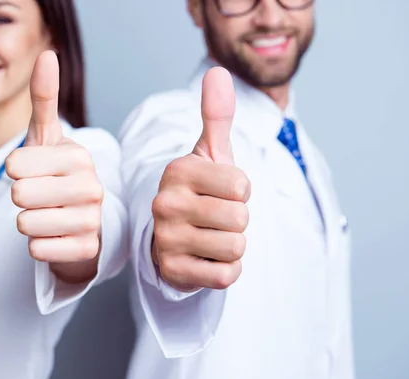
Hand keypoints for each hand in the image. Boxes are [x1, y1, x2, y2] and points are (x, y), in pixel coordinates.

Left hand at [6, 51, 102, 281]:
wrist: (82, 221)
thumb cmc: (57, 176)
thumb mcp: (47, 138)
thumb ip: (43, 98)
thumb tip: (47, 54)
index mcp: (79, 155)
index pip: (13, 165)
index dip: (15, 171)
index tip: (35, 171)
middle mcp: (92, 186)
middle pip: (18, 195)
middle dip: (21, 198)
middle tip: (41, 196)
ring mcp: (93, 220)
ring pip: (25, 224)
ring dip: (29, 223)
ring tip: (49, 215)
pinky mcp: (87, 251)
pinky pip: (37, 250)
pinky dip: (39, 246)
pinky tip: (57, 236)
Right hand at [151, 67, 250, 291]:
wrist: (170, 237)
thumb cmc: (198, 192)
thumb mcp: (209, 154)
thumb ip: (216, 116)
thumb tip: (218, 72)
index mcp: (178, 171)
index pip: (242, 186)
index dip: (240, 192)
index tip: (219, 192)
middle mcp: (166, 204)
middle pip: (241, 218)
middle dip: (237, 221)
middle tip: (214, 218)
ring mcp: (166, 239)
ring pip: (235, 248)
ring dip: (232, 246)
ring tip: (210, 237)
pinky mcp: (172, 271)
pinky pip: (225, 275)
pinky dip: (224, 270)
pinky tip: (205, 258)